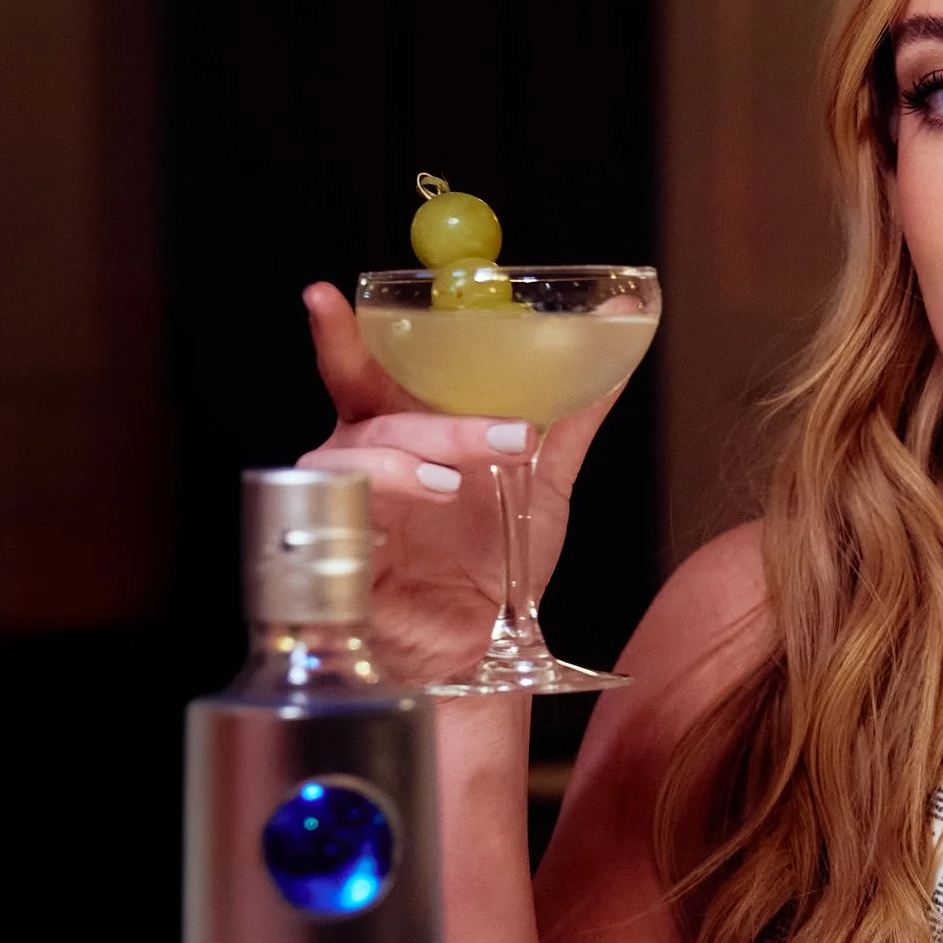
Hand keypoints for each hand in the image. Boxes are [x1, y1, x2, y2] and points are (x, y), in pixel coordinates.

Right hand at [296, 284, 631, 681]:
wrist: (481, 646)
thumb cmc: (493, 556)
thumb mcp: (542, 474)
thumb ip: (573, 406)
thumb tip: (619, 322)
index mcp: (401, 426)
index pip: (362, 368)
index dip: (339, 334)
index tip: (323, 297)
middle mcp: (364, 455)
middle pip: (374, 408)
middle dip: (436, 416)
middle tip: (511, 434)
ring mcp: (346, 500)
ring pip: (362, 455)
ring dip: (419, 458)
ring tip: (462, 483)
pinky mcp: (338, 549)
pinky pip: (343, 513)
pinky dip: (381, 502)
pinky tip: (419, 510)